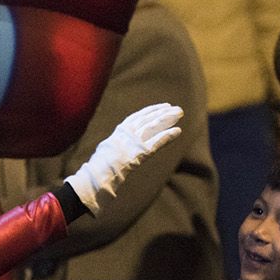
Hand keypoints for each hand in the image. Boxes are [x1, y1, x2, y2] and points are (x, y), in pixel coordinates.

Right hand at [64, 103, 182, 215]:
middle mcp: (128, 133)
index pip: (139, 116)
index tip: (163, 106)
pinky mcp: (141, 151)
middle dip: (164, 113)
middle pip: (149, 119)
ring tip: (179, 114)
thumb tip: (116, 145)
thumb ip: (117, 143)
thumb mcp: (107, 149)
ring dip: (168, 119)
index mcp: (120, 131)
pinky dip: (167, 136)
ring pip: (154, 126)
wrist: (99, 173)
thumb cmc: (100, 164)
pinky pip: (157, 142)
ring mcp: (134, 141)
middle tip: (178, 109)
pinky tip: (178, 131)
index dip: (152, 110)